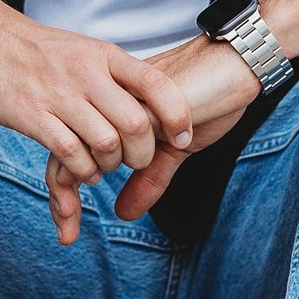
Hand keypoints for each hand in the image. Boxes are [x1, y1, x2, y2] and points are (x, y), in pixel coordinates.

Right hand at [0, 8, 193, 198]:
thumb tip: (150, 101)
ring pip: (106, 143)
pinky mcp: (31, 115)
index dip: (178, 116)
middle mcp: (86, 72)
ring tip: (103, 166)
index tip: (184, 137)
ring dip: (111, 165)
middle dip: (143, 154)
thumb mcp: (84, 49)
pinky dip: (83, 170)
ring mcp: (58, 94)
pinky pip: (70, 153)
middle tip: (136, 162)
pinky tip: (81, 168)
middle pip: (136, 124)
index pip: (157, 84)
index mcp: (105, 55)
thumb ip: (114, 75)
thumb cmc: (36, 49)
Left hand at [45, 34, 260, 243]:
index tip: (65, 231)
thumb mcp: (175, 149)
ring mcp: (120, 99)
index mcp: (110, 113)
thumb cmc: (208, 99)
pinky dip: (138, 159)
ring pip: (88, 146)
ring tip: (142, 166)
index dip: (62, 190)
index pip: (69, 151)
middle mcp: (106, 103)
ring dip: (111, 170)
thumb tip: (123, 213)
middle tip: (67, 234)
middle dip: (63, 199)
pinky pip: (121, 137)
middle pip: (64, 151)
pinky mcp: (142, 98)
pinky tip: (166, 149)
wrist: (236, 64)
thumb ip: (149, 178)